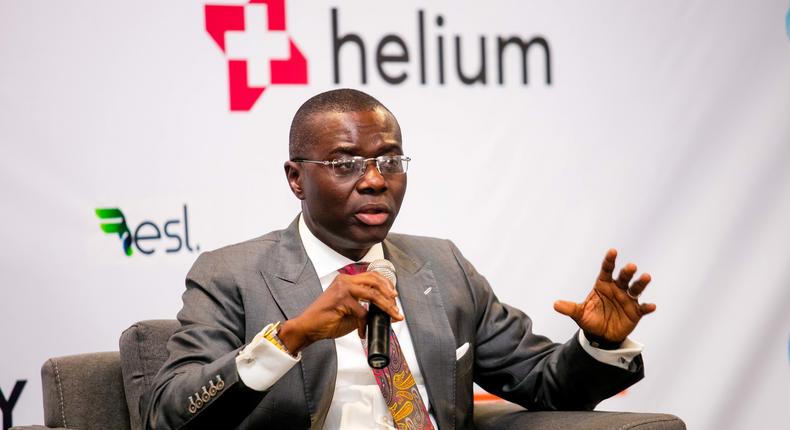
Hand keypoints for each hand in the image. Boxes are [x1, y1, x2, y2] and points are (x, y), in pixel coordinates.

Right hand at [278, 272, 402, 353]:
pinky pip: (361, 312)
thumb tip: (385, 311)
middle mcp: (345, 280)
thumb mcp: (351, 311)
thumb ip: (366, 307)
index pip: (372, 276)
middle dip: (389, 293)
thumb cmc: (327, 319)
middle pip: (375, 280)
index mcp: (347, 280)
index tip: (394, 296)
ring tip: (392, 314)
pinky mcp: (341, 299)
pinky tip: (362, 331)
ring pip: (372, 294)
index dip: (386, 285)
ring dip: (385, 306)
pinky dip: (364, 324)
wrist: (308, 327)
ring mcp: (343, 288)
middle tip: (396, 306)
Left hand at [553, 249, 655, 344]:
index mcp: (603, 285)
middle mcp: (617, 289)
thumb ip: (570, 308)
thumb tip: (555, 304)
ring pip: (636, 289)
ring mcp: (627, 300)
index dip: (609, 261)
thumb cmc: (590, 320)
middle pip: (623, 277)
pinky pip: (642, 308)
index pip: (606, 270)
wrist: (601, 336)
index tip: (613, 251)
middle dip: (627, 272)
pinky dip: (647, 307)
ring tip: (646, 277)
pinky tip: (651, 306)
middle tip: (631, 267)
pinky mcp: (636, 312)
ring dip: (641, 283)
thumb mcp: (579, 314)